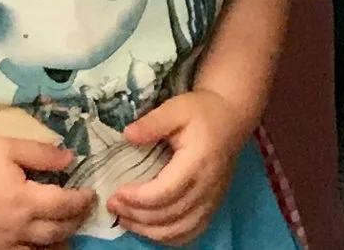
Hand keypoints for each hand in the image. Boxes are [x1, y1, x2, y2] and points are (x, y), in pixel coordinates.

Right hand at [0, 135, 93, 249]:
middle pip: (57, 232)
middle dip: (75, 221)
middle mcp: (17, 229)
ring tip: (67, 234)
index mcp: (24, 200)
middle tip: (82, 211)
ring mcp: (2, 246)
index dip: (81, 201)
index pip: (64, 205)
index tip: (90, 194)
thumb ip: (42, 154)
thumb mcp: (7, 147)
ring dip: (59, 245)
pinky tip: (39, 246)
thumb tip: (71, 159)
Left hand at [108, 86, 255, 244]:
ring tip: (124, 218)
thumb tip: (127, 135)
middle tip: (112, 204)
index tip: (117, 192)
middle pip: (168, 215)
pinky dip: (166, 237)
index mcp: (197, 162)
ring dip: (148, 231)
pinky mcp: (212, 208)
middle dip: (136, 215)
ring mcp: (211, 201)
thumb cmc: (202, 112)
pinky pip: (189, 234)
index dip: (139, 198)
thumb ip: (152, 122)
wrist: (231, 119)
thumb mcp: (176, 108)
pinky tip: (148, 228)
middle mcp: (207, 188)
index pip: (165, 191)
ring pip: (177, 230)